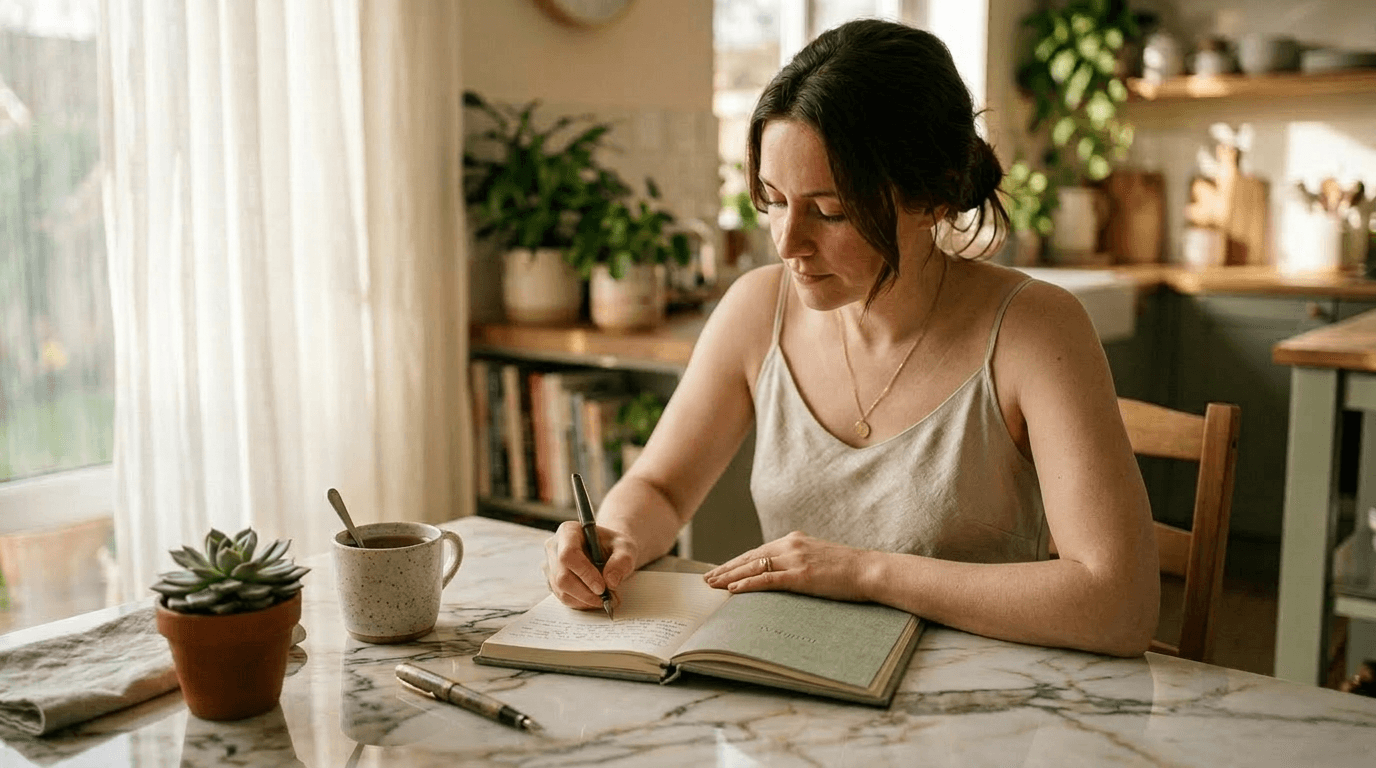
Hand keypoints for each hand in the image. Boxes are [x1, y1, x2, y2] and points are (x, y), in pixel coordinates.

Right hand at [543, 521, 638, 610]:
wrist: (608, 551)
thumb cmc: (614, 546)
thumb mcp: (625, 548)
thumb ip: (621, 561)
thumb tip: (610, 582)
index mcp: (569, 531)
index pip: (569, 554)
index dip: (584, 573)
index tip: (602, 587)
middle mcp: (555, 547)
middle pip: (562, 576)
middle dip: (585, 592)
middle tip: (606, 598)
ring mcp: (551, 565)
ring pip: (561, 590)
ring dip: (584, 600)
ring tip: (604, 599)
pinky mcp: (553, 581)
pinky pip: (563, 597)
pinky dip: (581, 602)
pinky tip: (595, 599)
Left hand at [703, 531, 873, 601]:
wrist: (870, 570)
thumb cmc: (848, 569)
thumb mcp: (818, 558)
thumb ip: (799, 560)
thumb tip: (783, 573)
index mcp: (794, 540)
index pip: (757, 551)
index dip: (736, 562)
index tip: (719, 570)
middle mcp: (791, 545)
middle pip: (749, 557)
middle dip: (726, 569)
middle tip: (706, 579)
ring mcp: (795, 559)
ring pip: (753, 567)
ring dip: (729, 577)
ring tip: (712, 585)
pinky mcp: (801, 575)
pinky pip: (768, 579)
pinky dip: (747, 584)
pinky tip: (733, 589)